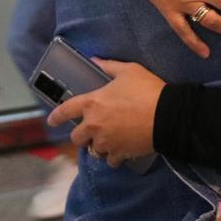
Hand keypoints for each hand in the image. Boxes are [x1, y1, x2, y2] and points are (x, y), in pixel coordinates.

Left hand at [48, 59, 163, 167]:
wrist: (168, 115)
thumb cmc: (148, 90)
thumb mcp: (130, 71)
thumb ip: (109, 66)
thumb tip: (95, 59)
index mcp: (92, 104)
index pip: (66, 111)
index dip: (56, 116)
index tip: (52, 121)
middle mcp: (94, 125)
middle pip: (77, 137)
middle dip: (82, 135)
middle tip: (92, 132)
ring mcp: (106, 141)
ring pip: (94, 150)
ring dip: (99, 146)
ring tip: (109, 142)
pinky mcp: (119, 153)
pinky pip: (111, 160)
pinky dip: (114, 157)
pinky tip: (120, 152)